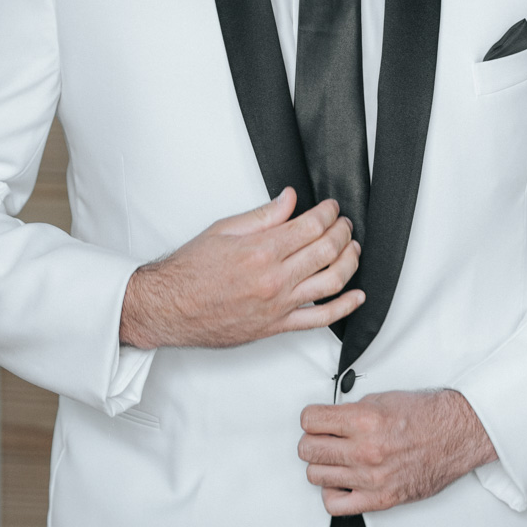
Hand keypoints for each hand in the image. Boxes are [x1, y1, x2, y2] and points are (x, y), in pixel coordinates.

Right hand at [119, 187, 363, 349]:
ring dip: (350, 262)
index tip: (332, 207)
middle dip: (343, 232)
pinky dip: (344, 308)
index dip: (329, 213)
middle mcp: (274, 278)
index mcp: (261, 250)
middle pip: (327, 251)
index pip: (311, 226)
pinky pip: (320, 320)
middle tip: (345, 223)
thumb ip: (262, 215)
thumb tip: (289, 199)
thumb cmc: (190, 271)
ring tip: (353, 248)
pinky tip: (357, 297)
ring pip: (332, 282)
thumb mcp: (223, 230)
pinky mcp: (277, 326)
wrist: (169, 308)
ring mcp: (279, 305)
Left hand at [298, 388, 496, 513]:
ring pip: (316, 476)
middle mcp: (366, 450)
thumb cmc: (426, 417)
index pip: (310, 421)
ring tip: (335, 458)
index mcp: (365, 420)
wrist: (456, 435)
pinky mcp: (380, 499)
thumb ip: (350, 411)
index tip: (315, 421)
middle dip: (312, 441)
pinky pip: (336, 505)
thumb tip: (329, 420)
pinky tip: (342, 481)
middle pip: (308, 450)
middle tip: (323, 438)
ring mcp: (371, 478)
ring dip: (322, 465)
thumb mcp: (382, 399)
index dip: (310, 419)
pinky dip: (332, 493)